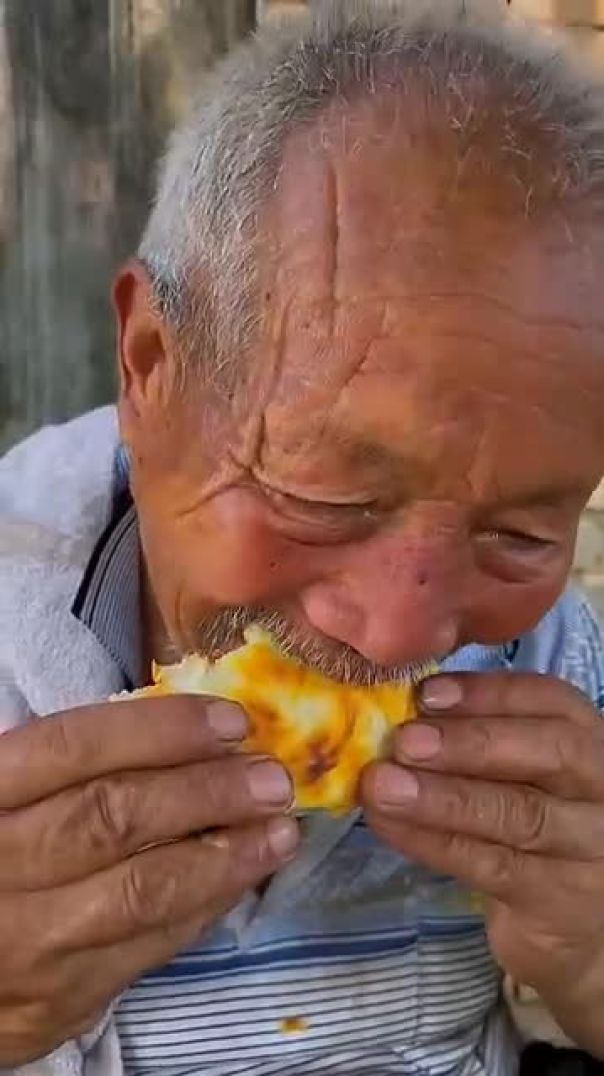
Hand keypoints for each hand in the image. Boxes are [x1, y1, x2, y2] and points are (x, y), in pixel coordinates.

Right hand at [0, 697, 297, 1064]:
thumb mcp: (4, 798)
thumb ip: (69, 770)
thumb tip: (185, 736)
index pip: (75, 747)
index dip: (161, 730)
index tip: (233, 721)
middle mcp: (1, 866)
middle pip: (116, 816)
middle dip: (208, 792)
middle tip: (274, 778)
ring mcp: (28, 942)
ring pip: (142, 891)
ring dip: (224, 858)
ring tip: (279, 831)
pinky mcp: (56, 1001)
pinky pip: (147, 948)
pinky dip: (204, 910)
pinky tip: (243, 881)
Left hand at [361, 673, 603, 1056]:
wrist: (579, 926)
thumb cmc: (534, 829)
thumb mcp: (522, 777)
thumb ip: (478, 740)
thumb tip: (400, 710)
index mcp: (591, 742)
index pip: (552, 701)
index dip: (489, 693)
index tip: (426, 693)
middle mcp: (602, 789)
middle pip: (551, 753)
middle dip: (471, 742)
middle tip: (404, 742)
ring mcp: (590, 848)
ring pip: (519, 814)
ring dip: (442, 798)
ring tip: (382, 786)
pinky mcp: (561, 902)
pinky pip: (492, 866)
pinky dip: (432, 842)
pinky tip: (388, 826)